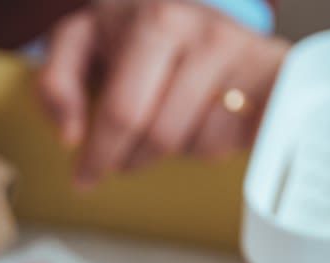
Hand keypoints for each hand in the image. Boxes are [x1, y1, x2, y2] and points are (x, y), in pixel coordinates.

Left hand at [37, 0, 288, 186]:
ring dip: (177, 147)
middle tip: (122, 157)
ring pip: (202, 142)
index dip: (100, 155)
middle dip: (134, 157)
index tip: (84, 178)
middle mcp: (205, 32)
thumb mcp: (79, 41)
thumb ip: (55, 83)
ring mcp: (244, 51)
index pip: (124, 113)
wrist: (194, 2)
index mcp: (155, 21)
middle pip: (162, 135)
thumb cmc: (131, 30)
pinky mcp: (274, 72)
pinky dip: (219, 143)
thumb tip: (70, 136)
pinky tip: (207, 125)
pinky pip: (242, 138)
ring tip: (168, 120)